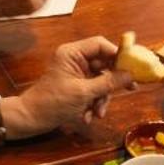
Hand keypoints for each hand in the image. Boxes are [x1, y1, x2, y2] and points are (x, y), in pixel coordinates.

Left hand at [9, 36, 128, 137]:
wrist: (31, 119)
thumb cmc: (52, 102)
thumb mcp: (83, 93)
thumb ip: (108, 83)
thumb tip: (131, 75)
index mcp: (72, 53)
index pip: (100, 45)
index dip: (117, 54)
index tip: (132, 65)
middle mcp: (75, 60)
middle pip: (103, 64)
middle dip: (111, 83)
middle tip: (130, 89)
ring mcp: (76, 74)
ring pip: (100, 80)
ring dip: (101, 98)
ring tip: (97, 113)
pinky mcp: (76, 87)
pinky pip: (93, 91)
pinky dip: (93, 103)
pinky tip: (87, 116)